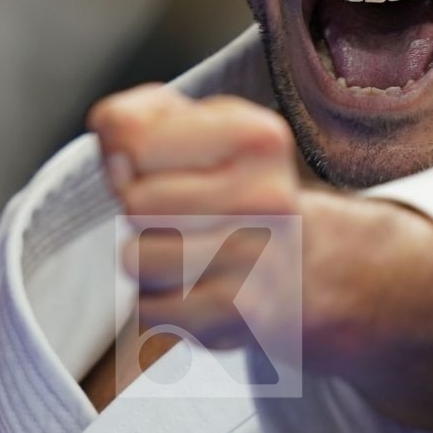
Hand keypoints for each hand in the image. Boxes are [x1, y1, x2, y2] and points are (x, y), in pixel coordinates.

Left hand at [89, 83, 432, 432]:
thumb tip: (110, 129)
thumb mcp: (210, 131)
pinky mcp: (240, 316)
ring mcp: (256, 261)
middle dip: (140, 210)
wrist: (321, 271)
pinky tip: (195, 287)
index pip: (131, 138)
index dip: (124, 152)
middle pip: (134, 202)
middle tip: (178, 213)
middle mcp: (267, 197)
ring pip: (136, 258)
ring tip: (188, 251)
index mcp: (256, 138)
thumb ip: (147, 117)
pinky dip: (160, 303)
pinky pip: (150, 309)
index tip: (150, 162)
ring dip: (147, 260)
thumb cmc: (243, 191)